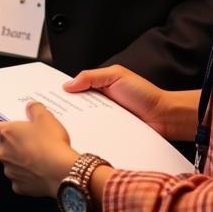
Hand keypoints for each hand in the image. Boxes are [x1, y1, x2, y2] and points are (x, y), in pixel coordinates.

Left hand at [0, 102, 75, 197]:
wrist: (62, 172)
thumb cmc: (52, 143)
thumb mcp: (46, 117)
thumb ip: (35, 109)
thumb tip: (30, 107)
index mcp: (7, 134)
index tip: (6, 128)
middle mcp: (3, 153)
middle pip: (3, 147)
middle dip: (15, 144)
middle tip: (33, 141)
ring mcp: (10, 171)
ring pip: (12, 164)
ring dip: (21, 161)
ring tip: (40, 158)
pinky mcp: (19, 187)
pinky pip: (20, 180)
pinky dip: (28, 177)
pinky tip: (40, 172)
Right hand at [64, 65, 197, 142]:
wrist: (164, 117)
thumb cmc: (145, 94)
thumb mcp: (116, 75)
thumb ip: (92, 76)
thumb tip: (68, 85)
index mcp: (98, 88)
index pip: (75, 89)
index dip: (62, 92)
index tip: (48, 96)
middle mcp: (99, 105)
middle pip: (75, 107)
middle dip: (64, 110)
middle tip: (51, 114)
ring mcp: (104, 121)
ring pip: (83, 122)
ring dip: (76, 124)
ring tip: (62, 127)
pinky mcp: (110, 135)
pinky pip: (95, 134)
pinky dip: (88, 135)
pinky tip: (81, 136)